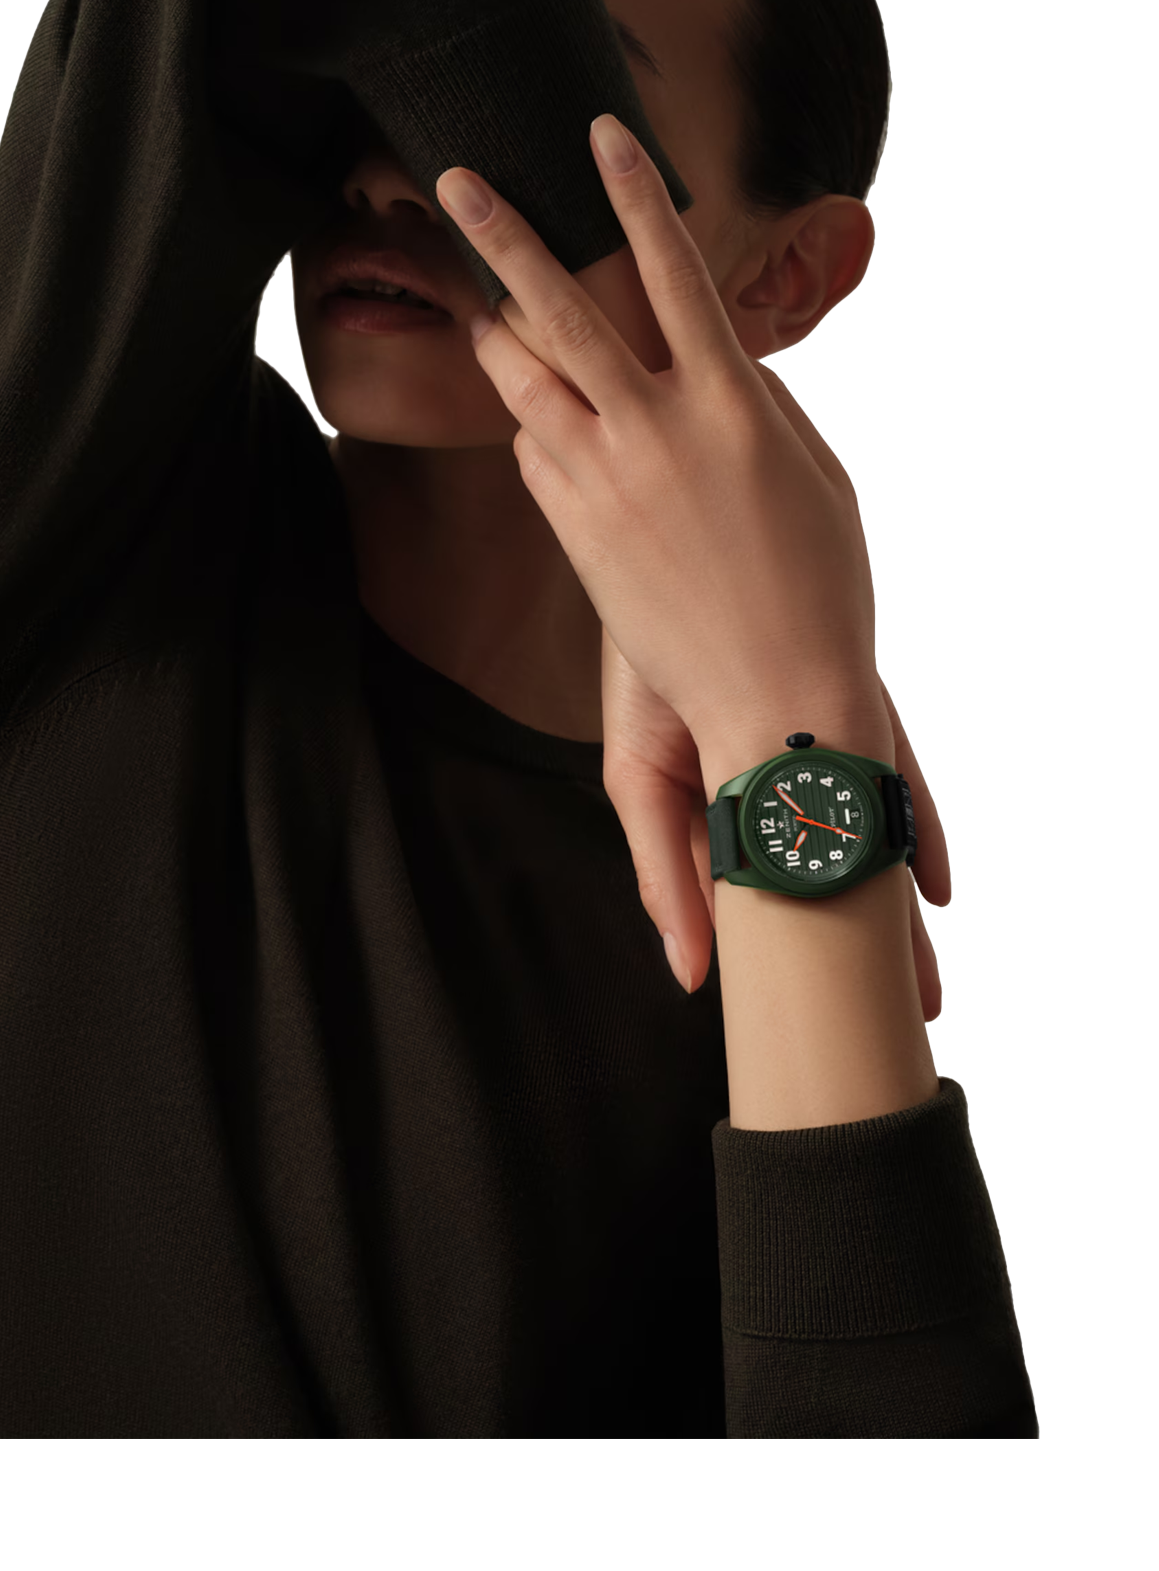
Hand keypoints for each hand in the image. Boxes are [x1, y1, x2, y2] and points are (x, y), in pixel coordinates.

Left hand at [435, 114, 883, 765]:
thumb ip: (754, 401)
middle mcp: (657, 429)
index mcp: (731, 401)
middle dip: (504, 235)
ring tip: (478, 304)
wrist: (775, 697)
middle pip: (562, 308)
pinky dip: (533, 427)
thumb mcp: (808, 473)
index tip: (601, 134)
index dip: (634, 195)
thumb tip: (707, 356)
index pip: (673, 270)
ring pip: (525, 381)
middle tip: (455, 180)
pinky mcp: (574, 533)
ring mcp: (606, 482)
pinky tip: (543, 424)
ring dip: (496, 332)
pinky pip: (534, 454)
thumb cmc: (815, 585)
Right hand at [601, 630, 948, 1017]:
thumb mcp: (638, 779)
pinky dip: (911, 827)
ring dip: (894, 905)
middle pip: (831, 876)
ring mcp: (824, 749)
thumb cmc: (644, 664)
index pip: (765, 897)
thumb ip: (664, 876)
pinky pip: (893, 775)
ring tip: (924, 976)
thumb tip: (691, 978)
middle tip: (907, 1014)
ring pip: (866, 838)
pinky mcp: (855, 708)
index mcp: (727, 805)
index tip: (818, 1017)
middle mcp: (784, 783)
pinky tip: (931, 882)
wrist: (679, 552)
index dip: (794, 958)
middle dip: (864, 947)